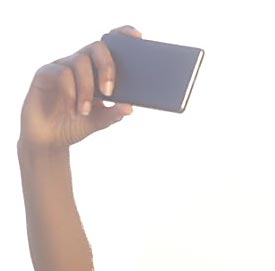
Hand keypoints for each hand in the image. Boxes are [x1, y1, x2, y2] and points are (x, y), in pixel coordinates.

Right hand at [19, 25, 140, 149]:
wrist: (50, 139)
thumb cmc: (76, 124)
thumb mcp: (100, 121)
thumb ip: (114, 113)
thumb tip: (130, 107)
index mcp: (96, 71)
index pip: (109, 46)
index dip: (122, 35)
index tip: (138, 36)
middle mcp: (80, 64)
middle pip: (97, 48)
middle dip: (107, 68)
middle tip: (109, 92)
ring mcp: (62, 66)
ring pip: (80, 62)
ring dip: (86, 90)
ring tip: (85, 112)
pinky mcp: (45, 73)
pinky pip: (61, 73)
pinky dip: (71, 92)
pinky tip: (73, 109)